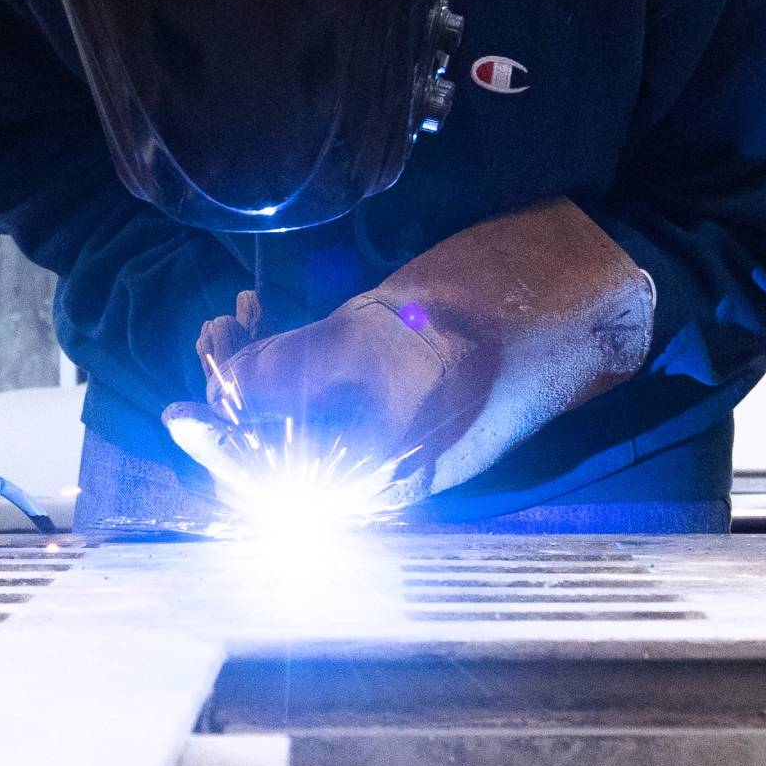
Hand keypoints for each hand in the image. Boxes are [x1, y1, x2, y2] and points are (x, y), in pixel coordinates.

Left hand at [165, 199, 655, 505]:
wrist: (585, 280)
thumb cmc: (497, 310)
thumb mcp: (381, 331)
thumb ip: (299, 366)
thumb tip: (224, 394)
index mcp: (389, 473)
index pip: (280, 485)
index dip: (223, 449)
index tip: (180, 411)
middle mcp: (389, 463)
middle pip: (282, 453)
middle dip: (236, 398)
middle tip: (216, 335)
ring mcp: (397, 427)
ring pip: (299, 417)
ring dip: (258, 371)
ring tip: (238, 316)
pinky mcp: (403, 392)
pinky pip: (327, 393)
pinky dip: (290, 358)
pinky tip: (268, 317)